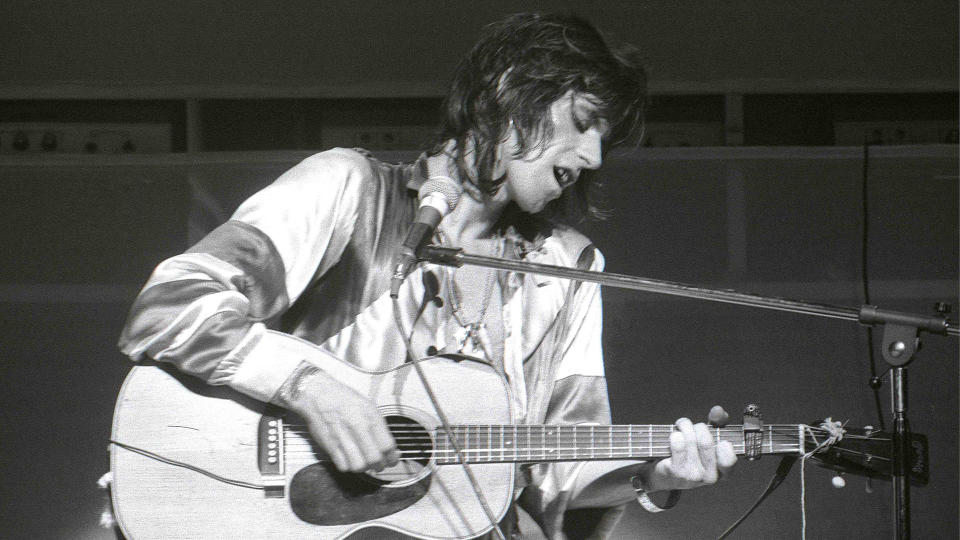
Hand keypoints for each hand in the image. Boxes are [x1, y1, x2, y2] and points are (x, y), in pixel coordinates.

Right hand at [274, 366, 398, 472]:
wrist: (318, 395)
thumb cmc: (344, 399)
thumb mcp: (368, 406)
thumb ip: (378, 426)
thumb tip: (388, 446)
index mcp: (370, 416)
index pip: (387, 446)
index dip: (392, 457)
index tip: (392, 459)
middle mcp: (358, 427)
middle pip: (374, 459)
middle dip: (380, 466)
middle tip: (379, 465)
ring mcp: (343, 437)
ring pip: (359, 466)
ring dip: (364, 468)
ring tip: (365, 463)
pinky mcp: (330, 445)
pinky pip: (343, 466)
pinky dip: (348, 466)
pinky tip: (350, 459)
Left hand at [646, 405, 736, 491]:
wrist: (666, 474)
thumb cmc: (690, 455)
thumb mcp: (706, 440)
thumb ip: (717, 424)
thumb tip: (718, 410)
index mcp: (721, 472)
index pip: (728, 460)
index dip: (725, 447)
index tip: (720, 440)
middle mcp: (709, 477)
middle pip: (706, 441)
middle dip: (698, 427)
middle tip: (692, 427)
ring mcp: (692, 476)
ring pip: (690, 440)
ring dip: (684, 426)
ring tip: (681, 426)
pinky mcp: (676, 472)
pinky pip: (677, 444)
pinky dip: (675, 434)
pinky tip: (674, 436)